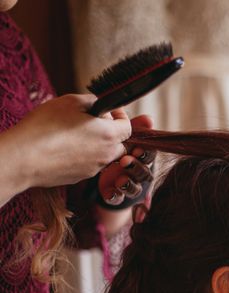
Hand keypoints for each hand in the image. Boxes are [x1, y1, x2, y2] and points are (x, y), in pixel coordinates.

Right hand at [9, 94, 131, 189]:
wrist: (23, 158)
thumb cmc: (46, 126)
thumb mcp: (71, 102)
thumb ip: (93, 102)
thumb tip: (101, 107)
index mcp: (109, 135)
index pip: (128, 127)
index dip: (120, 116)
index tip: (109, 111)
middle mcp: (106, 155)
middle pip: (119, 144)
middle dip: (111, 132)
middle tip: (91, 122)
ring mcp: (94, 169)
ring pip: (104, 155)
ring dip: (96, 145)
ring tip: (75, 134)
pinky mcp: (80, 178)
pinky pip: (88, 165)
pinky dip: (83, 156)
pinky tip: (64, 148)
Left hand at [98, 115, 155, 205]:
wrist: (100, 169)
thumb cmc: (116, 150)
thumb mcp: (123, 138)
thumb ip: (133, 129)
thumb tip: (148, 119)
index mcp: (142, 157)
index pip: (150, 155)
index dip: (145, 153)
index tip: (136, 149)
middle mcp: (139, 172)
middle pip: (145, 173)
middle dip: (136, 167)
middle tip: (124, 161)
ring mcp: (129, 185)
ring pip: (136, 188)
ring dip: (129, 183)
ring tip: (119, 180)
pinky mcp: (117, 195)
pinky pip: (119, 199)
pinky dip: (115, 196)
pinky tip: (109, 191)